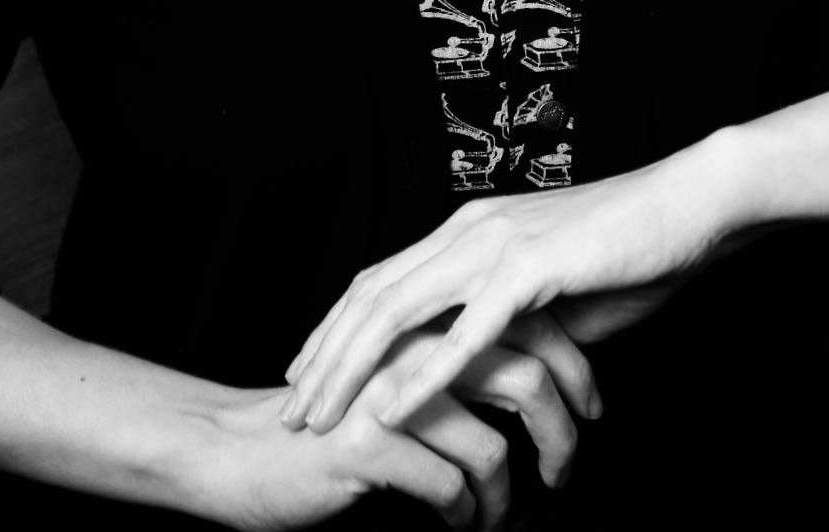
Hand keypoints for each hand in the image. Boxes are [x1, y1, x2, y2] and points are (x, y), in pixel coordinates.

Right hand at [186, 318, 595, 531]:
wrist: (240, 450)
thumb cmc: (331, 422)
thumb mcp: (403, 379)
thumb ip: (455, 362)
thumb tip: (534, 375)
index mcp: (427, 318)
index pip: (528, 320)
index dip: (571, 365)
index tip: (588, 407)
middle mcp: (412, 344)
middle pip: (524, 372)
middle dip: (561, 429)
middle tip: (567, 465)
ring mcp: (389, 391)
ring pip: (492, 440)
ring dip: (510, 491)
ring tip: (504, 512)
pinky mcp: (368, 442)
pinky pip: (451, 484)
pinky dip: (467, 512)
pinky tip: (461, 521)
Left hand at [282, 136, 739, 435]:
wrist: (689, 204)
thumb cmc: (630, 249)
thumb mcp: (554, 290)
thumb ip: (511, 319)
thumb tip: (487, 365)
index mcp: (469, 228)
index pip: (380, 279)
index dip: (336, 327)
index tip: (305, 372)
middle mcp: (468, 228)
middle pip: (372, 294)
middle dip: (325, 353)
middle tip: (292, 407)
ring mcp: (497, 244)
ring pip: (400, 309)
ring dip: (353, 366)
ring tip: (320, 414)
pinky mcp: (532, 268)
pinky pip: (465, 329)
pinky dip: (422, 371)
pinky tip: (392, 405)